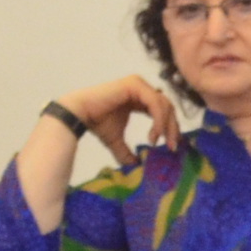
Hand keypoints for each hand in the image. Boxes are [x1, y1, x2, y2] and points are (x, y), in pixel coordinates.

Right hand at [60, 76, 182, 169]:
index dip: (170, 128)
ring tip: (158, 141)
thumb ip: (127, 151)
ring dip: (166, 125)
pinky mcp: (134, 84)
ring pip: (164, 105)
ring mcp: (138, 84)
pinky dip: (158, 120)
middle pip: (168, 107)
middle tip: (173, 146)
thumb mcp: (116, 140)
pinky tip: (154, 134)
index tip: (172, 146)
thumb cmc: (95, 123)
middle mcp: (141, 88)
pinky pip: (155, 103)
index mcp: (139, 98)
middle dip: (173, 128)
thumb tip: (135, 166)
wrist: (77, 114)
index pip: (163, 110)